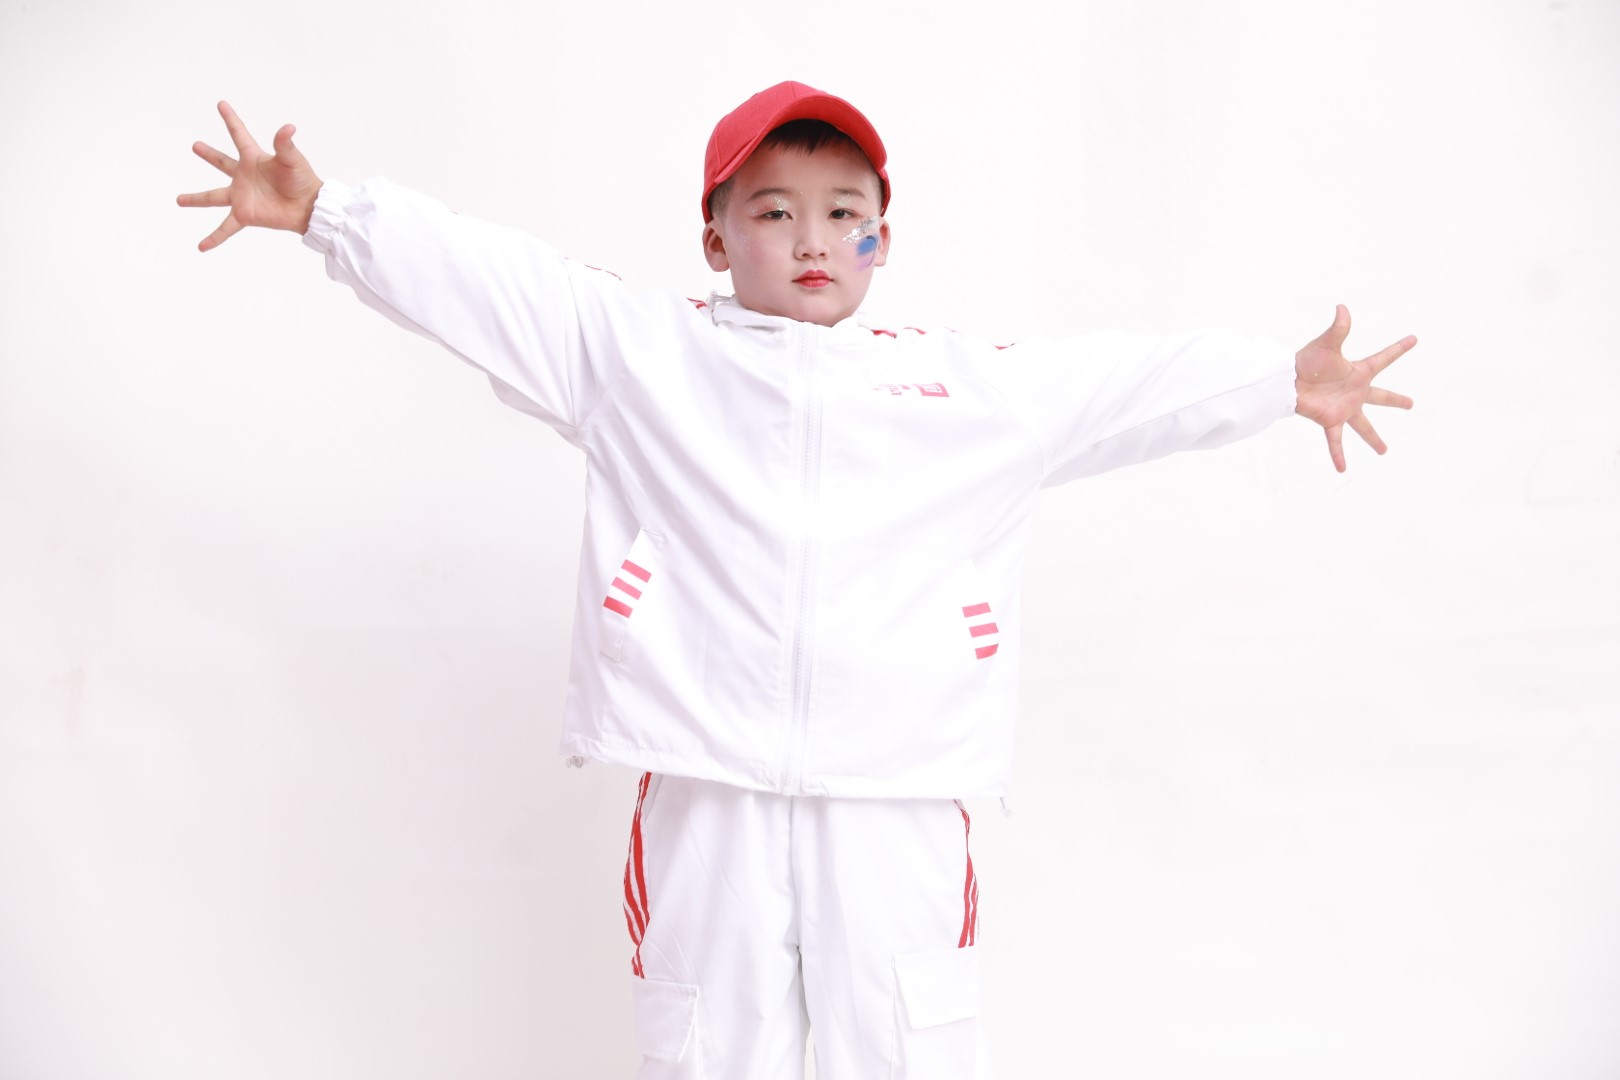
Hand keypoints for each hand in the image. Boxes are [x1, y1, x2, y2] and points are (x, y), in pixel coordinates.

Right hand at [177, 101, 322, 251]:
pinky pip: (226, 227)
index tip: (221, 104)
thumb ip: (285, 144)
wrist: (309, 208)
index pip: (238, 135)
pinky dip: (214, 238)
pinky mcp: (245, 214)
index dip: (230, 119)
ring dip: (196, 199)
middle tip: (196, 145)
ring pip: (213, 197)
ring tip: (179, 200)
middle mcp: (244, 176)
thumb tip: (288, 127)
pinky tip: (201, 247)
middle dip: (209, 154)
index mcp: (255, 159)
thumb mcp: (292, 160)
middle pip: (222, 163)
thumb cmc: (303, 181)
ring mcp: (242, 196)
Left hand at [1294, 304, 1415, 471]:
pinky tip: (1342, 469)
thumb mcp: (1326, 344)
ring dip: (1374, 439)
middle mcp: (1355, 392)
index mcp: (1358, 372)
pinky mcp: (1330, 420)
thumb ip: (1338, 329)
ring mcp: (1344, 408)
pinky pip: (1335, 441)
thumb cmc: (1305, 361)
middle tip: (1411, 404)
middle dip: (1396, 400)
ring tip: (1384, 451)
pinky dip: (1338, 454)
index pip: (1383, 358)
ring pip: (1364, 426)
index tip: (1414, 339)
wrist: (1285, 380)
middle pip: (1381, 397)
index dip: (1398, 349)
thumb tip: (1343, 307)